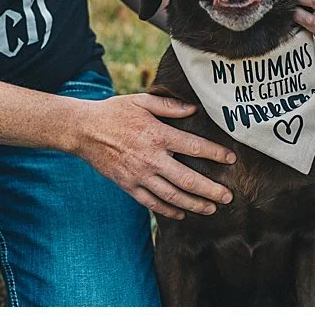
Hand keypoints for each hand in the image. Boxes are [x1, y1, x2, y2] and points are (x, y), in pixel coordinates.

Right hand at [76, 92, 235, 218]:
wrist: (83, 130)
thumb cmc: (114, 112)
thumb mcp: (141, 101)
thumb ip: (169, 105)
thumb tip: (194, 109)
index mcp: (157, 134)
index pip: (193, 147)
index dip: (215, 154)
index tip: (231, 160)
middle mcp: (150, 158)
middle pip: (187, 179)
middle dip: (211, 190)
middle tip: (229, 196)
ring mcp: (139, 175)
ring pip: (172, 196)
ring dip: (194, 204)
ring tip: (212, 209)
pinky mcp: (128, 185)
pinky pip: (151, 203)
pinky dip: (168, 210)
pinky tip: (182, 213)